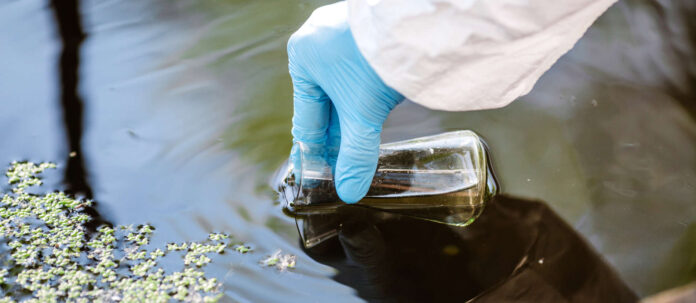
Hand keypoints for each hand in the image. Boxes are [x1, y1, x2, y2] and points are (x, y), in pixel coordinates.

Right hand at [287, 2, 403, 202]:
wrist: (416, 21)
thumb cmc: (377, 59)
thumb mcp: (362, 113)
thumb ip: (355, 155)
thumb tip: (349, 191)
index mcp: (302, 57)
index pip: (306, 118)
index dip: (312, 151)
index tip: (313, 173)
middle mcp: (318, 42)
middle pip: (326, 104)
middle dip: (336, 137)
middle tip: (339, 168)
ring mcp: (342, 32)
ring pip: (345, 89)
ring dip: (353, 118)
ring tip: (359, 147)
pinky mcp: (367, 32)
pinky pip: (361, 73)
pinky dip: (366, 96)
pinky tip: (375, 113)